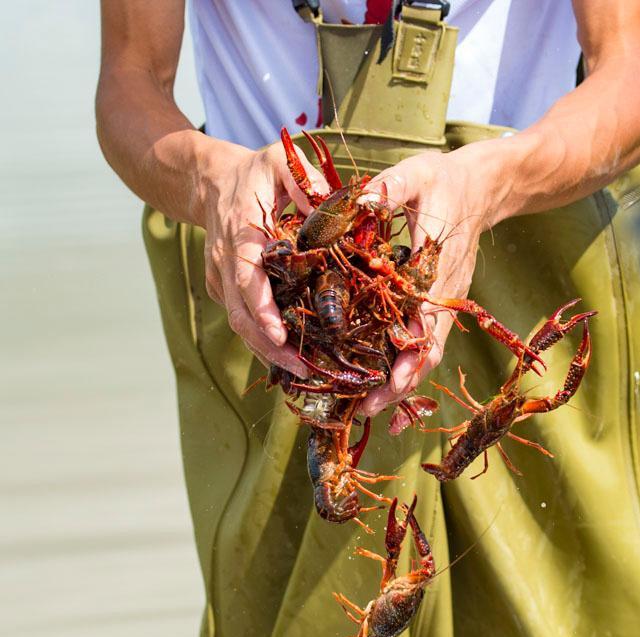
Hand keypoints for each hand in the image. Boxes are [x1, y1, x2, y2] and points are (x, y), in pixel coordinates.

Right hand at [197, 137, 329, 375]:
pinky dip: (263, 342)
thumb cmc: (253, 173)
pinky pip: (242, 319)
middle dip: (270, 347)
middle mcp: (225, 262)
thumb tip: (331, 204)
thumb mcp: (279, 162)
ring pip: (239, 324)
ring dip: (268, 352)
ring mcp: (220, 279)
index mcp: (240, 234)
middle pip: (241, 315)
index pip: (247, 279)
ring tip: (302, 372)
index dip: (262, 310)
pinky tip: (291, 359)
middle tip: (303, 369)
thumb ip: (304, 179)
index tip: (280, 335)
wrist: (209, 181)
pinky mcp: (224, 289)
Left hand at [360, 142, 504, 415]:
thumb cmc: (445, 179)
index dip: (409, 359)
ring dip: (401, 383)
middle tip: (367, 409)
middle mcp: (444, 298)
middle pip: (426, 354)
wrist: (483, 186)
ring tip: (369, 406)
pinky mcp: (438, 305)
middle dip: (400, 386)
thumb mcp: (417, 174)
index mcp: (437, 273)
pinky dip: (405, 366)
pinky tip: (382, 382)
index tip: (390, 384)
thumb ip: (391, 187)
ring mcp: (444, 305)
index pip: (426, 326)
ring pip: (426, 354)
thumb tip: (362, 197)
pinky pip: (424, 342)